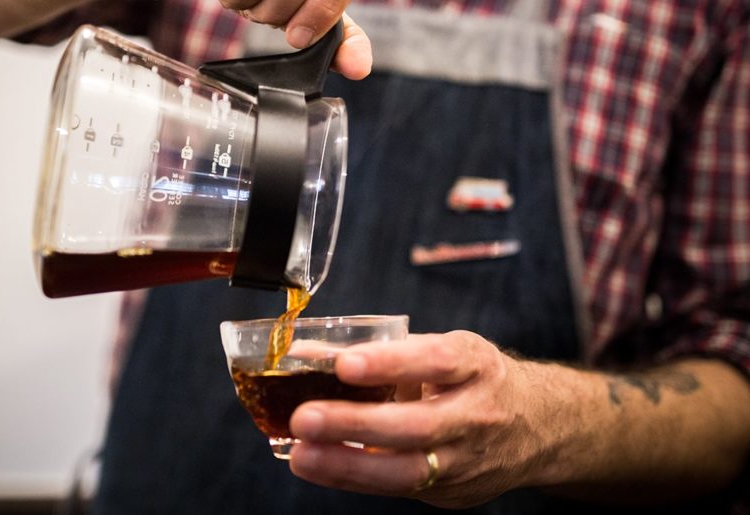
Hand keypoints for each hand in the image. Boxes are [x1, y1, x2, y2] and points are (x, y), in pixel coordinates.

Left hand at [288, 331, 550, 508]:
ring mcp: (467, 460)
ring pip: (408, 469)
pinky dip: (357, 478)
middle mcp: (476, 414)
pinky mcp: (453, 492)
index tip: (345, 363)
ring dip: (348, 465)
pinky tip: (321, 465)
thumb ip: (380, 351)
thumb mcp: (441, 350)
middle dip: (356, 424)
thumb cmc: (474, 379)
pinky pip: (400, 487)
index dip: (390, 363)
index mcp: (475, 365)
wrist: (539, 425)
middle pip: (417, 425)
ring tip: (303, 454)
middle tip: (305, 417)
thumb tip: (308, 353)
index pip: (435, 361)